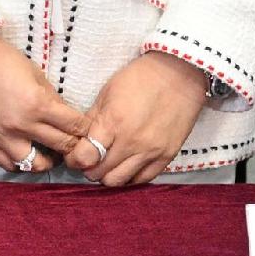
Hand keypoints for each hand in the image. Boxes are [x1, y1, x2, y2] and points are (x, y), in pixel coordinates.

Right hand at [0, 31, 89, 175]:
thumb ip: (51, 98)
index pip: (74, 126)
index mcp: (38, 104)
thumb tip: (63, 116)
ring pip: (35, 164)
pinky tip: (24, 152)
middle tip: (74, 142)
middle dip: (73, 145)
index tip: (86, 129)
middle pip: (61, 147)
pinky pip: (7, 164)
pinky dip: (20, 162)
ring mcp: (2, 135)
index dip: (85, 129)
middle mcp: (22, 124)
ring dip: (48, 160)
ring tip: (49, 152)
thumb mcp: (34, 72)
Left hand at [79, 50, 211, 187]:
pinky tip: (126, 167)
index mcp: (112, 122)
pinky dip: (130, 177)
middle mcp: (131, 142)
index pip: (85, 157)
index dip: (74, 159)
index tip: (74, 156)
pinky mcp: (167, 156)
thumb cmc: (140, 79)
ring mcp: (151, 151)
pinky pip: (143, 179)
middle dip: (89, 168)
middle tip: (90, 159)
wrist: (180, 75)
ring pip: (119, 181)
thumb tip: (79, 140)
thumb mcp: (107, 93)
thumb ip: (92, 120)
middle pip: (100, 173)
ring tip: (107, 164)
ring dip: (108, 175)